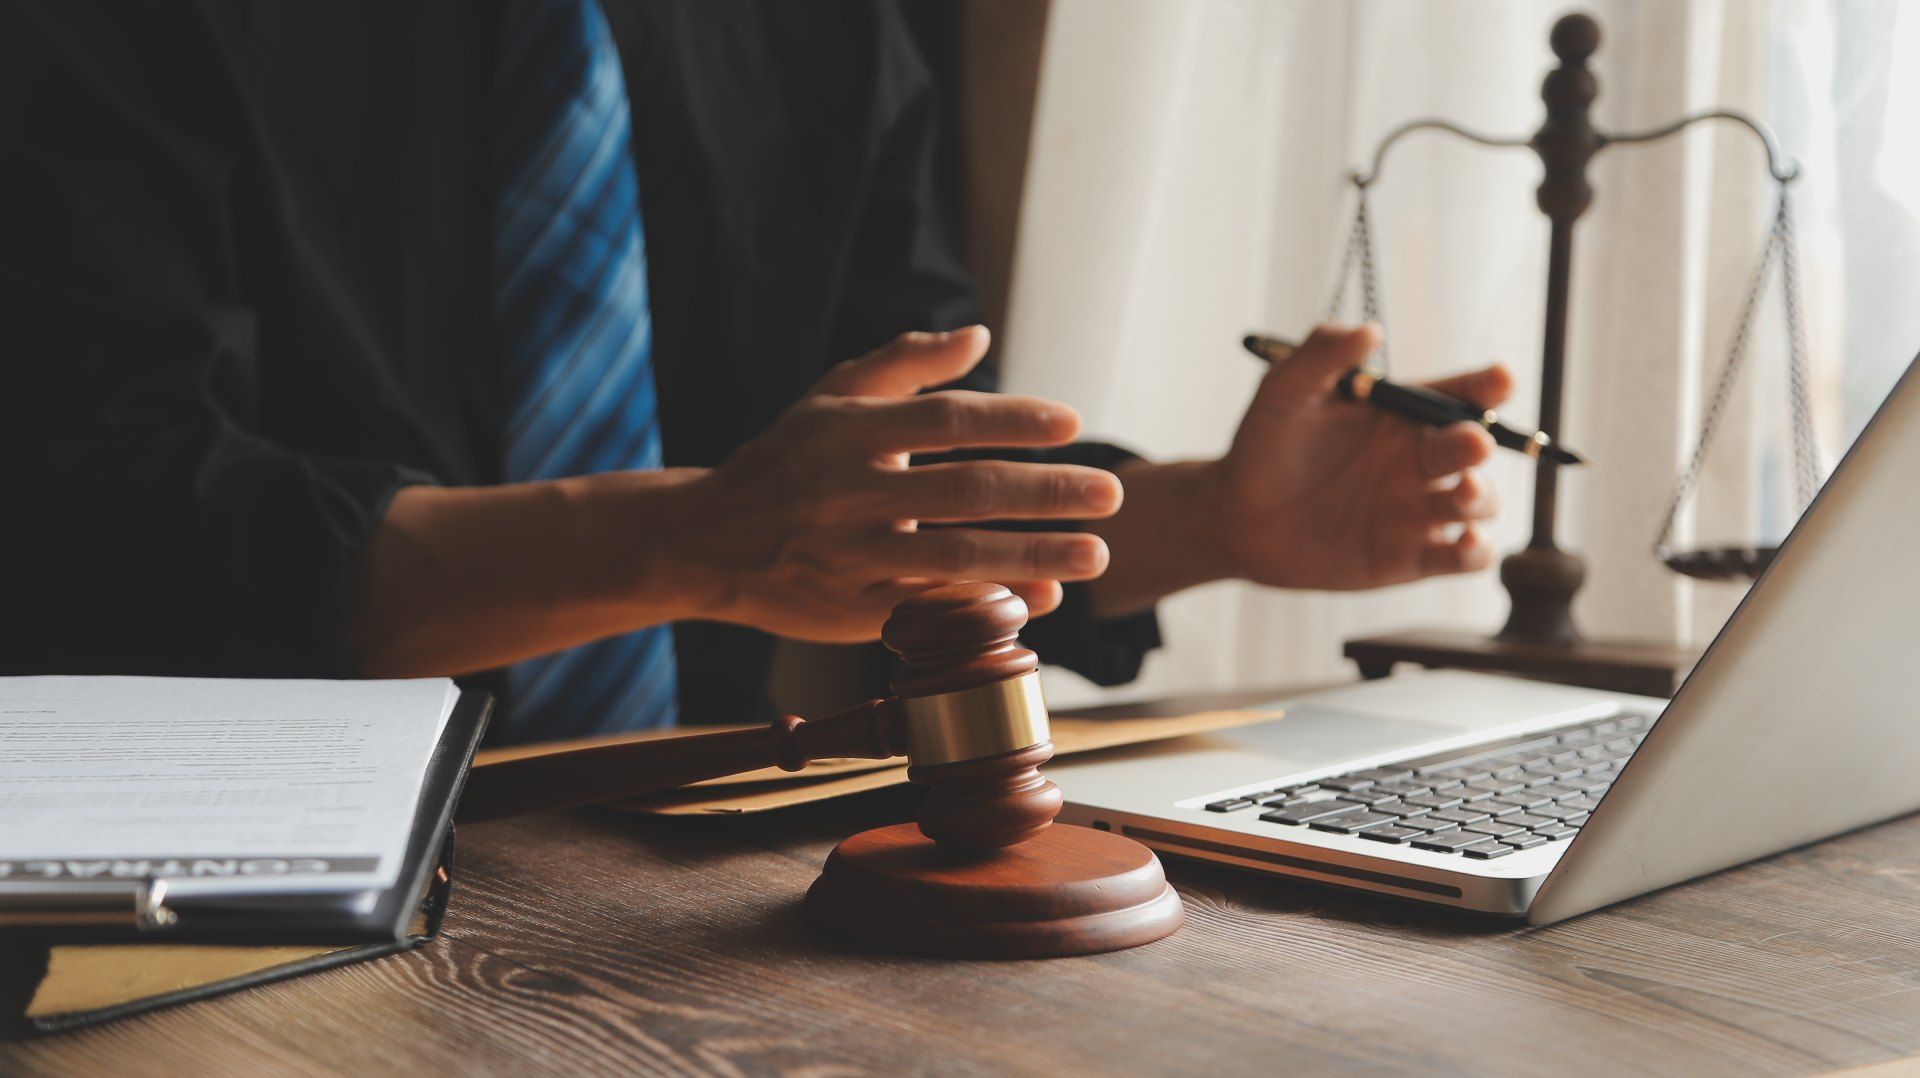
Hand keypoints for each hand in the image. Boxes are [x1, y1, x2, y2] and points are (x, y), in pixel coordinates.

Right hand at [675, 327, 1123, 641]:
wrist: (707, 542)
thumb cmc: (786, 461)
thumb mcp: (831, 398)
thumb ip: (904, 365)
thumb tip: (979, 335)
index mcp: (849, 433)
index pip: (946, 420)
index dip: (1012, 420)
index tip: (1069, 424)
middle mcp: (850, 493)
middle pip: (965, 492)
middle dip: (1045, 494)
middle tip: (1108, 494)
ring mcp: (852, 557)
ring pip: (956, 558)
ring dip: (1033, 556)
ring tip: (1095, 554)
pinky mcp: (852, 611)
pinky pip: (932, 609)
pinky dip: (990, 605)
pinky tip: (1042, 598)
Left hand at [1207, 323, 1511, 590]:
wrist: (1237, 517)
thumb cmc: (1263, 445)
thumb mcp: (1285, 390)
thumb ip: (1322, 354)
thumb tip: (1371, 331)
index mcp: (1402, 414)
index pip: (1458, 394)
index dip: (1486, 386)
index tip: (1500, 380)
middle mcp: (1420, 460)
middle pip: (1472, 448)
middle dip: (1478, 444)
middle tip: (1471, 443)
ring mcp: (1419, 509)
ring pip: (1478, 502)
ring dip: (1482, 496)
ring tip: (1463, 490)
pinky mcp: (1410, 558)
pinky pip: (1462, 559)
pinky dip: (1476, 553)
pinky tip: (1465, 544)